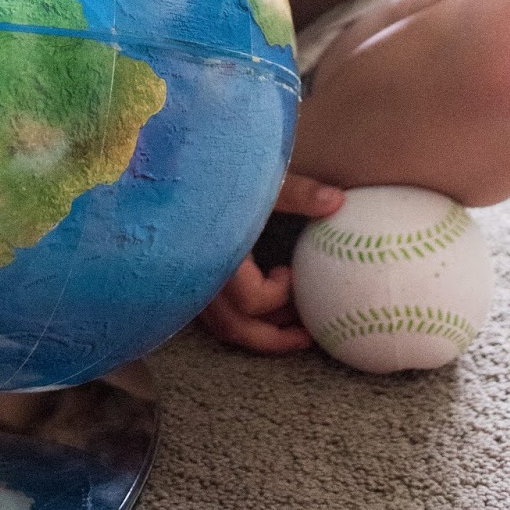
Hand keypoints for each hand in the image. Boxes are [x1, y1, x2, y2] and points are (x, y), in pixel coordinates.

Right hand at [197, 174, 343, 354]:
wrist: (171, 170)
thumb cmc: (214, 172)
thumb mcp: (257, 182)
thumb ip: (296, 193)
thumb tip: (337, 201)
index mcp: (219, 258)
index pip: (251, 300)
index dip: (278, 294)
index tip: (289, 270)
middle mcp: (199, 276)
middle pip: (233, 328)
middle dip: (272, 339)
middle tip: (306, 337)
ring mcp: (187, 280)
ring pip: (219, 324)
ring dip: (255, 330)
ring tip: (287, 325)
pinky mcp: (182, 276)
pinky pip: (209, 311)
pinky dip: (236, 315)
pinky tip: (254, 305)